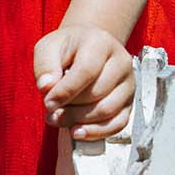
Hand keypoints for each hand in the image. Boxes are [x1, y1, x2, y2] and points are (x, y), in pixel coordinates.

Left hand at [33, 25, 135, 139]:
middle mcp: (121, 62)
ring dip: (79, 121)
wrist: (86, 50)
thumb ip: (45, 66)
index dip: (66, 91)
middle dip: (70, 108)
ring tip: (58, 119)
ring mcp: (128, 83)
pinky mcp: (129, 102)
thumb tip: (47, 88)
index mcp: (101, 43)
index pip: (87, 70)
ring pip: (107, 110)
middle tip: (50, 113)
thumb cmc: (65, 50)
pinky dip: (96, 132)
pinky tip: (76, 132)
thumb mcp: (48, 48)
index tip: (48, 103)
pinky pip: (117, 124)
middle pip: (97, 93)